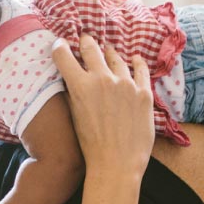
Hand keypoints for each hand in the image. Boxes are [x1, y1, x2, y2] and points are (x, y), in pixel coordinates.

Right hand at [48, 34, 154, 178]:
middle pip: (91, 48)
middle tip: (86, 40)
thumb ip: (73, 93)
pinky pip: (140, 69)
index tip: (60, 44)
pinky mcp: (144, 92)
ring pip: (116, 57)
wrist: (116, 164)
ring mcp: (126, 84)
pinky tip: (134, 59)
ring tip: (109, 51)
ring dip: (110, 53)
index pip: (63, 55)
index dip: (59, 47)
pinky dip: (136, 62)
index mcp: (80, 85)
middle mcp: (102, 79)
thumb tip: (71, 77)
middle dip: (86, 43)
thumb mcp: (75, 115)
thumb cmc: (91, 145)